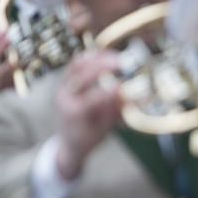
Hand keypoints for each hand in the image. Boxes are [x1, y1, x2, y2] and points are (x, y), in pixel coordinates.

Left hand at [55, 52, 122, 180]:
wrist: (68, 141)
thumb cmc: (89, 137)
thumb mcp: (104, 129)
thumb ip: (116, 112)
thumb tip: (133, 97)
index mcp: (74, 113)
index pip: (92, 99)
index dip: (110, 92)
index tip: (127, 87)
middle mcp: (65, 96)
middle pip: (82, 75)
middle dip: (104, 66)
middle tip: (125, 63)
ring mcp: (63, 87)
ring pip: (77, 64)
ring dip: (98, 58)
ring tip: (118, 57)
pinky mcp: (66, 81)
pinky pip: (77, 63)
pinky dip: (92, 57)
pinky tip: (108, 56)